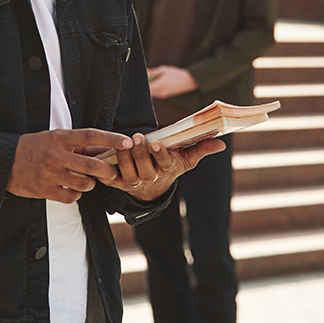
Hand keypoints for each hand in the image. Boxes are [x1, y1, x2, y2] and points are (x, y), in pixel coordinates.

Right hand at [7, 128, 132, 203]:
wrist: (4, 161)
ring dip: (89, 184)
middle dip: (107, 171)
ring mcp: (49, 174)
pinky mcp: (44, 190)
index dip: (111, 139)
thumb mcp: (54, 139)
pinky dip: (75, 195)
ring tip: (84, 180)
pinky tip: (70, 189)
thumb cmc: (34, 147)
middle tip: (112, 173)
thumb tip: (106, 149)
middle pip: (92, 165)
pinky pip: (71, 197)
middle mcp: (55, 155)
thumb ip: (78, 145)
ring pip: (84, 184)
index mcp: (59, 137)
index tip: (128, 142)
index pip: (90, 136)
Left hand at [107, 133, 225, 200]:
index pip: (165, 164)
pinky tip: (102, 156)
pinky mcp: (117, 183)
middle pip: (145, 170)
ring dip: (125, 159)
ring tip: (123, 142)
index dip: (160, 155)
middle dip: (141, 154)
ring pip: (128, 174)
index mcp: (167, 170)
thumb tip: (221, 143)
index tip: (156, 143)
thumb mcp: (186, 158)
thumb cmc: (170, 164)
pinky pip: (109, 179)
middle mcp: (150, 178)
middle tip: (138, 137)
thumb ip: (201, 148)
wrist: (152, 187)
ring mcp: (133, 182)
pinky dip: (104, 170)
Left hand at [147, 65, 196, 98]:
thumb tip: (145, 72)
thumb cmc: (178, 74)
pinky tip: (159, 82)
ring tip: (155, 79)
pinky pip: (155, 93)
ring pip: (151, 92)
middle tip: (147, 77)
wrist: (189, 81)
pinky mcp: (165, 96)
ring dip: (150, 86)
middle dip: (146, 85)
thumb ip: (153, 72)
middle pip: (147, 91)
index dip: (142, 83)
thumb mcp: (164, 70)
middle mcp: (160, 92)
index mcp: (160, 86)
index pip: (146, 88)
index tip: (141, 78)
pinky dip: (154, 88)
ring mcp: (162, 95)